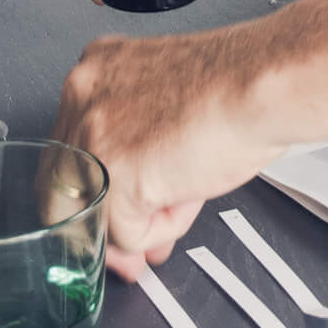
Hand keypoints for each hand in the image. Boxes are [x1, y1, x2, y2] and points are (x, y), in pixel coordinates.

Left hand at [52, 26, 274, 276]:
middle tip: (133, 254)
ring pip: (96, 216)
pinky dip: (164, 229)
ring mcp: (92, 138)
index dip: (94, 194)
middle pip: (64, 190)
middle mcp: (81, 98)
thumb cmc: (237, 84)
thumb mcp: (167, 103)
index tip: (112, 217)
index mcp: (95, 72)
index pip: (69, 150)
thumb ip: (138, 150)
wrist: (263, 84)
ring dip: (143, 225)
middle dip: (104, 229)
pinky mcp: (115, 178)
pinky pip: (129, 235)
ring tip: (185, 202)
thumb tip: (132, 208)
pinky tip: (191, 194)